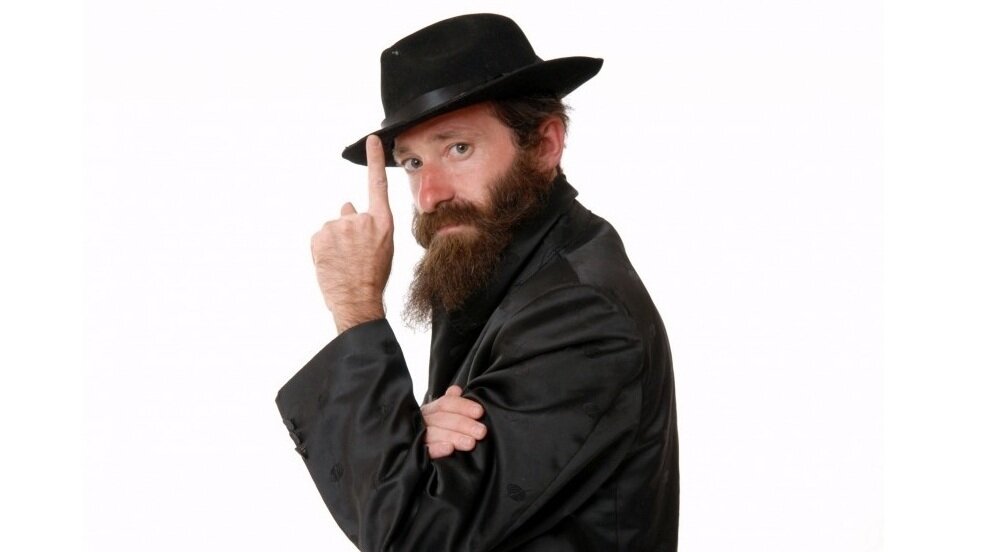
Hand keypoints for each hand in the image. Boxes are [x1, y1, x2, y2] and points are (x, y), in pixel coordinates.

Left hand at [311, 135, 394, 332]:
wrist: (357, 300)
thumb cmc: (372, 277)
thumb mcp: (382, 249)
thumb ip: (368, 225)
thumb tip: (346, 205)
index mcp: (382, 223)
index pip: (377, 184)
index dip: (374, 160)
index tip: (372, 139)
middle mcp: (361, 220)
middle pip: (348, 214)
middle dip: (347, 230)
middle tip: (353, 255)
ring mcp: (340, 227)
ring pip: (333, 229)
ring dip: (334, 242)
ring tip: (343, 263)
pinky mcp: (321, 236)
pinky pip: (319, 238)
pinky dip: (322, 249)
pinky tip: (331, 263)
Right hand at [421, 385, 486, 459]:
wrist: (416, 457)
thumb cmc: (440, 432)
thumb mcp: (445, 416)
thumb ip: (452, 403)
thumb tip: (456, 389)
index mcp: (430, 410)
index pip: (445, 403)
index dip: (463, 406)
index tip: (479, 412)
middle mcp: (423, 421)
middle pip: (441, 418)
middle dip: (463, 424)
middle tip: (481, 431)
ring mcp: (418, 436)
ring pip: (434, 433)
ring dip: (454, 437)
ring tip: (471, 443)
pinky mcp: (417, 454)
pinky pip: (426, 450)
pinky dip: (437, 448)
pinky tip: (449, 449)